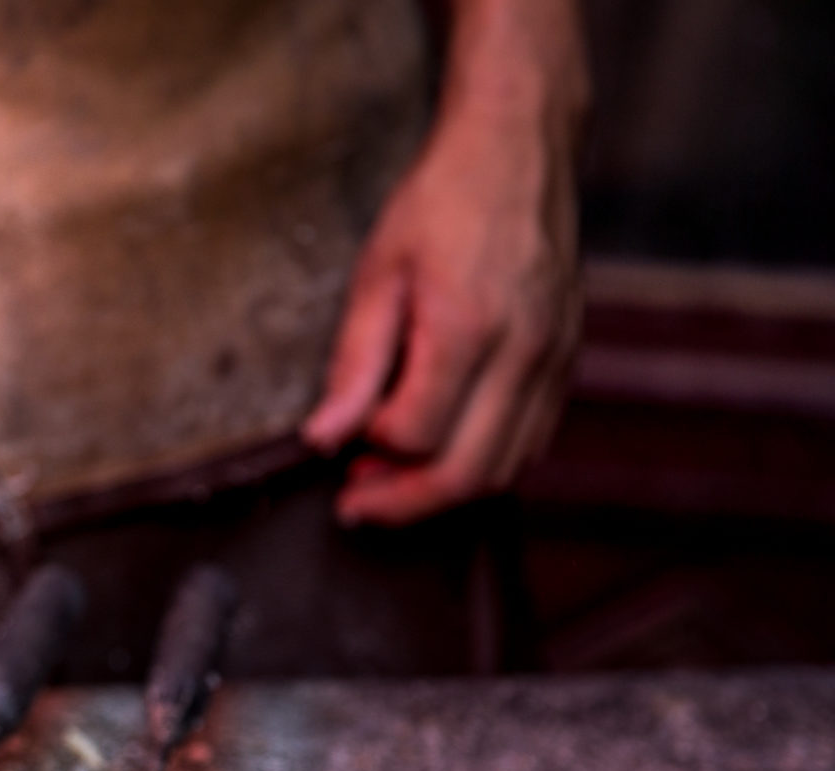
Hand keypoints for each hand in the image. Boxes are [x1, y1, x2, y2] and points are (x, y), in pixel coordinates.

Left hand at [301, 0, 586, 526]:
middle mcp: (524, 350)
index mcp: (468, 325)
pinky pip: (532, 440)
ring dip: (445, 490)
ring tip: (393, 478)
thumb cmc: (441, 202)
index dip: (371, 453)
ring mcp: (555, 358)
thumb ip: (353, 365)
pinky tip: (442, 448)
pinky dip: (484, 461)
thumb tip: (325, 439)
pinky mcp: (567, 358)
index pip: (415, 435)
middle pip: (467, 472)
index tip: (340, 446)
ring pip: (506, 468)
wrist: (518, 147)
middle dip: (404, 501)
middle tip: (357, 501)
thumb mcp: (376, 275)